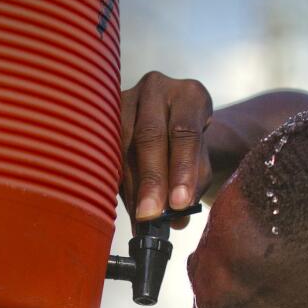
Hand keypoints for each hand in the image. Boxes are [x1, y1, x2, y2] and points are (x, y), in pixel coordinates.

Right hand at [119, 71, 212, 229]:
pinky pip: (108, 148)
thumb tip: (175, 218)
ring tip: (138, 217)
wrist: (171, 124)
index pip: (185, 132)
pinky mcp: (106, 113)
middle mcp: (157, 89)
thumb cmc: (188, 147)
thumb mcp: (201, 161)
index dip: (182, 169)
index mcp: (190, 95)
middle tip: (151, 215)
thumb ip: (193, 185)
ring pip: (123, 143)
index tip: (179, 202)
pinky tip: (125, 203)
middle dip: (151, 179)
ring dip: (130, 185)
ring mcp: (127, 97)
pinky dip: (117, 180)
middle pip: (150, 135)